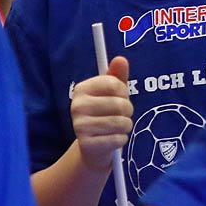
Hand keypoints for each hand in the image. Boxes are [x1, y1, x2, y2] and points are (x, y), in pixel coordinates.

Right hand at [71, 56, 132, 170]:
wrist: (94, 146)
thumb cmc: (106, 114)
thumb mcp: (112, 93)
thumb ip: (117, 76)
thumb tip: (121, 59)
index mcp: (81, 89)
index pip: (114, 84)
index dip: (124, 92)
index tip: (120, 97)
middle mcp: (76, 106)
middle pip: (119, 104)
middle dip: (128, 111)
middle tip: (121, 115)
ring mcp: (79, 126)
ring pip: (120, 122)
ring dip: (126, 126)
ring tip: (119, 127)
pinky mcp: (87, 144)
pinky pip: (117, 139)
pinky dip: (121, 139)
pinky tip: (113, 139)